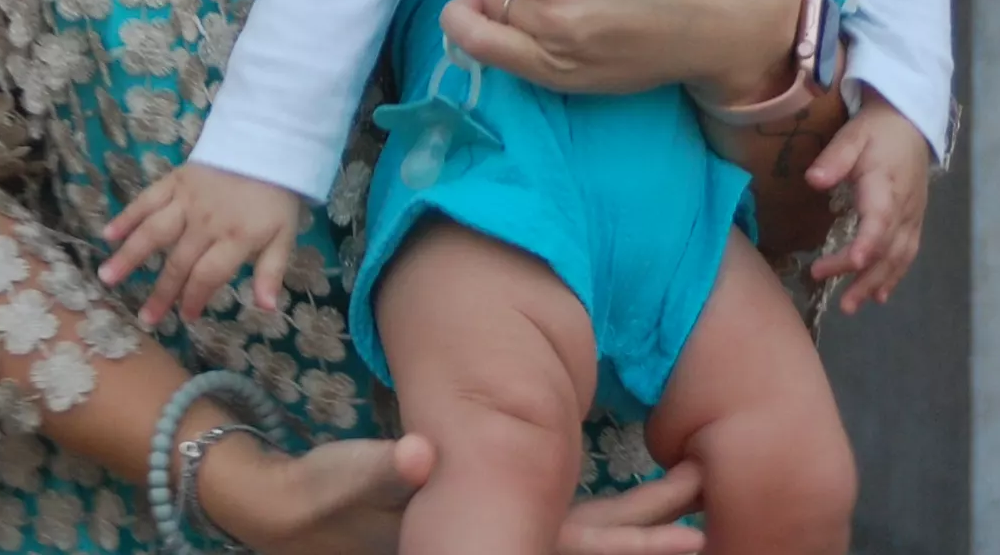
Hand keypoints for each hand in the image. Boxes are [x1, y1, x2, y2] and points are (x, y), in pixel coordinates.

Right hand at [97, 165, 303, 325]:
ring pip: (153, 232)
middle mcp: (205, 222)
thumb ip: (272, 271)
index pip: (207, 275)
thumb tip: (266, 309)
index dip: (195, 299)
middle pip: (178, 262)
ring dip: (130, 256)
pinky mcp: (175, 180)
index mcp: (234, 237)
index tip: (187, 318)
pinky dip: (127, 216)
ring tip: (107, 277)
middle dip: (161, 293)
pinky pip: (147, 200)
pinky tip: (109, 234)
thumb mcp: (284, 236)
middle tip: (145, 319)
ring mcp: (186, 200)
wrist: (266, 143)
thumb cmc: (275, 196)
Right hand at [192, 427, 707, 554]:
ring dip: (638, 517)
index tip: (688, 533)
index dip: (631, 546)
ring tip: (689, 480)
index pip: (571, 548)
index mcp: (478, 536)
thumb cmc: (321, 497)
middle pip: (593, 543)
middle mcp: (498, 540)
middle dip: (653, 526)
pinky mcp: (495, 521)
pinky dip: (608, 513)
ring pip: (587, 533)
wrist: (293, 514)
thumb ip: (386, 468)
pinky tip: (637, 484)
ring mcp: (500, 533)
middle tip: (707, 488)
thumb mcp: (350, 478)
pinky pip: (566, 520)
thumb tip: (418, 454)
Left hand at [805, 95, 931, 310]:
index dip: (867, 245)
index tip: (849, 263)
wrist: (909, 124)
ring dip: (877, 284)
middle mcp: (903, 210)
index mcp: (885, 188)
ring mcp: (911, 218)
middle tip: (840, 303)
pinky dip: (894, 276)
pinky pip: (906, 254)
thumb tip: (813, 180)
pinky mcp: (913, 222)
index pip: (879, 223)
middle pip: (886, 251)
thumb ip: (833, 159)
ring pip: (898, 259)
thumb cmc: (875, 131)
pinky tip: (879, 296)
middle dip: (864, 278)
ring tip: (853, 306)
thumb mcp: (852, 136)